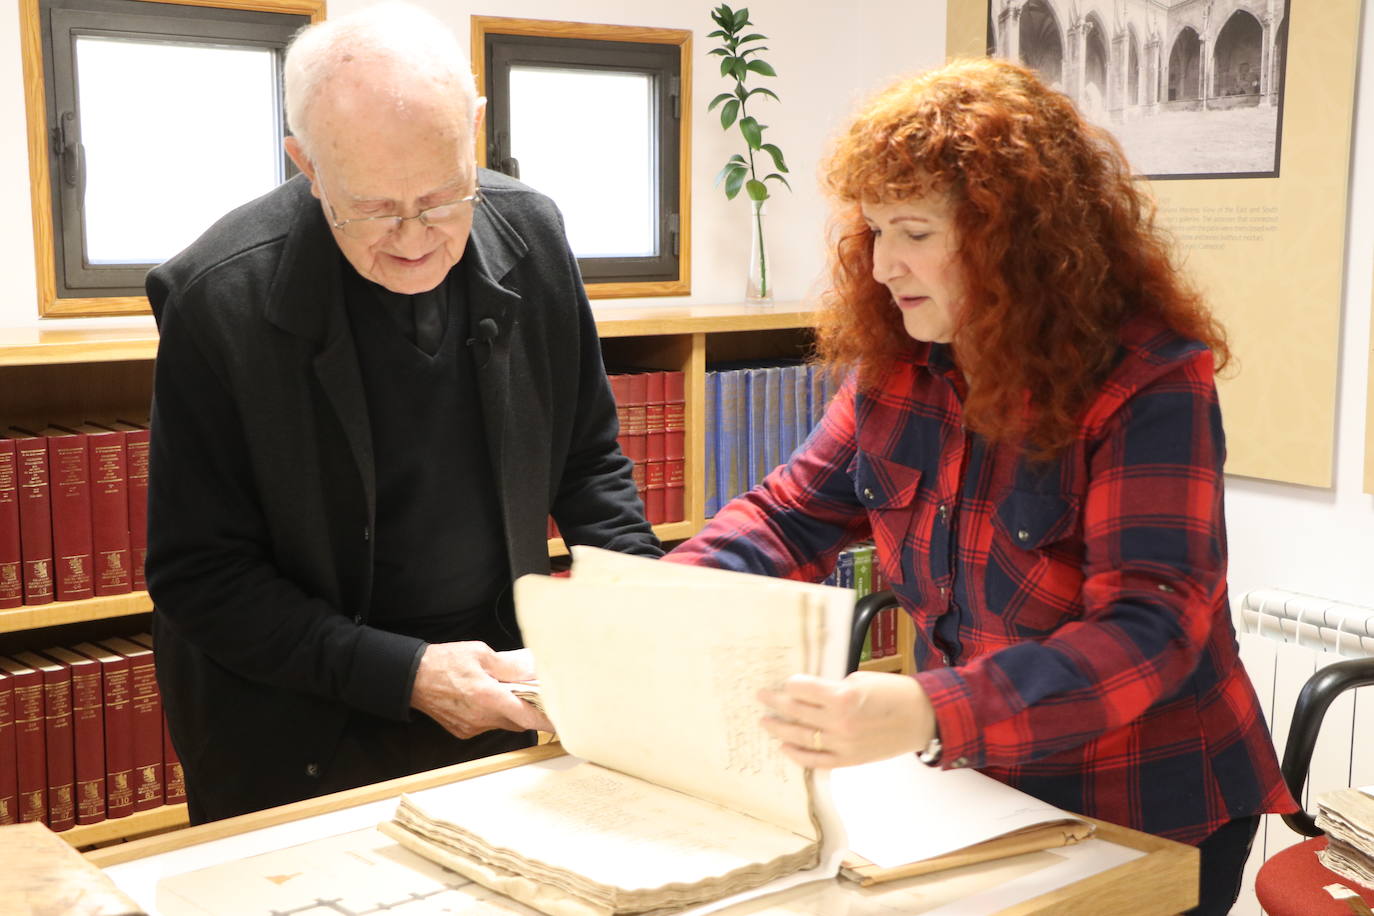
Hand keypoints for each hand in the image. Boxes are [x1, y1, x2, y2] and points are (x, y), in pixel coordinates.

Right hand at [410, 642, 553, 737]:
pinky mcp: (464, 731)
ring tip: (509, 692)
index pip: (526, 716)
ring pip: (503, 723)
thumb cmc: (446, 661)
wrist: (413, 678)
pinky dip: (494, 714)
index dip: (547, 721)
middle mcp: (481, 716)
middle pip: (518, 721)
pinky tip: (487, 699)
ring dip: (511, 712)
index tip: (564, 723)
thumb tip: (532, 672)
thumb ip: (509, 665)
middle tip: (538, 697)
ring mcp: (471, 727)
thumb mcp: (481, 653)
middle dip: (529, 711)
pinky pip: (488, 725)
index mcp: (487, 696)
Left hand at [758, 671, 935, 768]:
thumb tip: (808, 693)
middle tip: (762, 697)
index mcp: (843, 697)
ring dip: (780, 729)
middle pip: (797, 712)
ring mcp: (843, 745)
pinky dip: (798, 754)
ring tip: (765, 721)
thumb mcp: (860, 679)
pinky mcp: (849, 760)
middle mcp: (840, 723)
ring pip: (802, 737)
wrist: (922, 718)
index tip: (784, 682)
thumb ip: (832, 688)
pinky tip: (785, 746)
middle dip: (776, 703)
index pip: (802, 689)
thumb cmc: (894, 693)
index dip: (791, 684)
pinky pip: (816, 760)